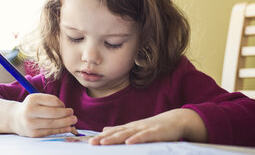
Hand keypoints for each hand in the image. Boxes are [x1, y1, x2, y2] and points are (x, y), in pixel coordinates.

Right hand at [11, 93, 76, 136]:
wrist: (16, 118)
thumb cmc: (32, 107)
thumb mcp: (37, 99)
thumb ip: (50, 102)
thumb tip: (67, 110)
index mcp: (32, 99)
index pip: (52, 100)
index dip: (61, 104)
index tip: (64, 106)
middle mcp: (30, 111)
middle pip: (53, 113)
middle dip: (65, 113)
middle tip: (72, 113)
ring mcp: (31, 123)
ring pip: (52, 123)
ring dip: (66, 122)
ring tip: (73, 120)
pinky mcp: (33, 133)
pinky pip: (50, 131)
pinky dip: (61, 130)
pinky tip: (68, 128)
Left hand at [89, 109, 206, 144]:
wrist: (175, 120)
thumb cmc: (155, 126)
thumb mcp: (136, 128)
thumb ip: (121, 130)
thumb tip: (105, 129)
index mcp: (130, 127)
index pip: (113, 132)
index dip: (101, 137)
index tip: (89, 142)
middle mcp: (135, 127)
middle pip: (117, 133)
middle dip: (103, 138)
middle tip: (91, 143)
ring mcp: (144, 129)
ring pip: (128, 134)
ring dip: (115, 138)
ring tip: (103, 142)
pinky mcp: (155, 132)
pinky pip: (144, 136)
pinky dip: (136, 139)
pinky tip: (129, 142)